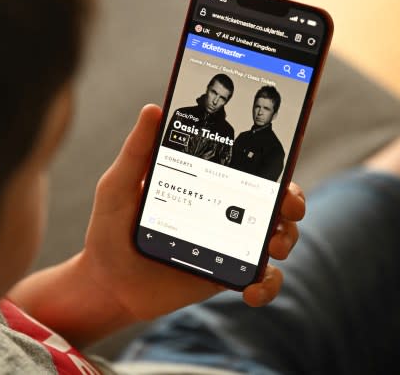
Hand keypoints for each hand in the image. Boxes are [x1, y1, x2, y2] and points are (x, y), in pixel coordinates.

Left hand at [78, 104, 304, 321]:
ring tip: (272, 246)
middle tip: (289, 206)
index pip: (246, 165)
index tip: (284, 158)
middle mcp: (220, 209)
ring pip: (276, 236)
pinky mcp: (225, 275)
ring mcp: (226, 242)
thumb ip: (136, 151)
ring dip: (287, 239)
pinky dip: (268, 285)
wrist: (106, 284)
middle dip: (293, 200)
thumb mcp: (119, 186)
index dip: (273, 161)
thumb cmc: (110, 229)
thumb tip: (152, 109)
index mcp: (203, 182)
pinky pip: (261, 279)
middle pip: (272, 200)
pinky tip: (252, 291)